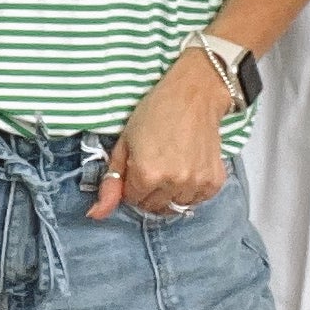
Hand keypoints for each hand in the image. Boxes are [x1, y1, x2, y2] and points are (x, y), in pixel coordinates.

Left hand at [87, 49, 232, 220]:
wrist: (194, 95)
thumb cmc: (155, 112)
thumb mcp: (124, 143)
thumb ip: (111, 182)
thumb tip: (95, 214)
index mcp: (147, 175)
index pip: (132, 200)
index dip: (131, 184)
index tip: (137, 165)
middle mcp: (173, 183)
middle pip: (154, 207)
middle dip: (149, 191)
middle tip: (154, 165)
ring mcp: (196, 184)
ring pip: (176, 206)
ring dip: (170, 193)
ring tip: (172, 165)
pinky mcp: (214, 182)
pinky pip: (197, 200)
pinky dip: (190, 190)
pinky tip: (187, 168)